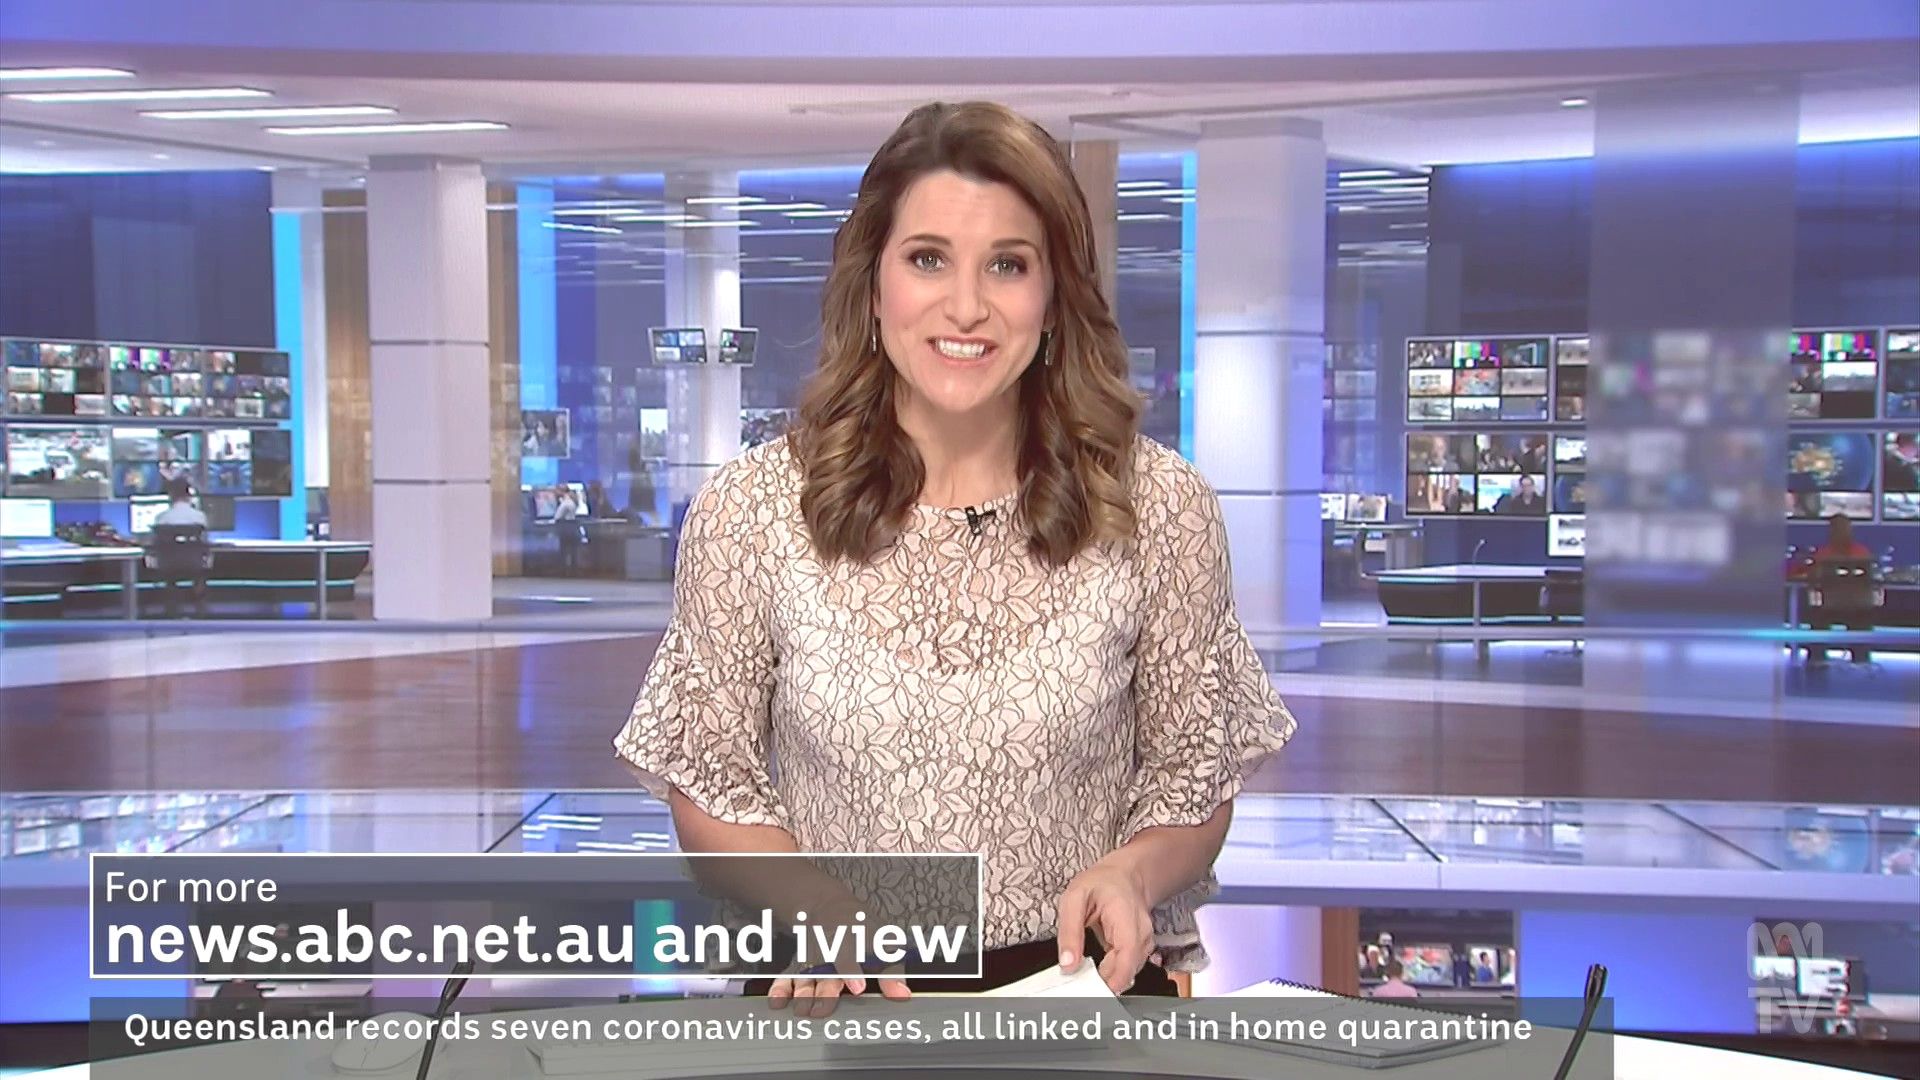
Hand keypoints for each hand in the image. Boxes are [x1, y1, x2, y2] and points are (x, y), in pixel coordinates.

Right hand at [767, 900, 909, 1015]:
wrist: (826, 906)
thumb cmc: (862, 929)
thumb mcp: (884, 943)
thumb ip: (892, 972)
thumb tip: (902, 995)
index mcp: (852, 941)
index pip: (851, 956)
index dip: (852, 970)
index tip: (857, 986)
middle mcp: (829, 951)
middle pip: (826, 973)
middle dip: (824, 992)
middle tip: (821, 1010)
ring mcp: (812, 960)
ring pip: (806, 977)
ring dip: (803, 994)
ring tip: (803, 1010)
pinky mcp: (798, 966)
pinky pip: (787, 977)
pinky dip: (780, 988)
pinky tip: (777, 1002)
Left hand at [1055, 856, 1155, 993]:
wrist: (1124, 875)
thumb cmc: (1101, 883)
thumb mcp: (1075, 898)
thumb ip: (1069, 931)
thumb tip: (1067, 964)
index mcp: (1127, 918)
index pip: (1127, 957)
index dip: (1112, 980)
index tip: (1090, 991)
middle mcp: (1141, 933)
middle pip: (1128, 970)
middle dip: (1104, 983)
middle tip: (1079, 987)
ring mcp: (1144, 943)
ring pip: (1128, 973)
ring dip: (1107, 979)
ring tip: (1085, 977)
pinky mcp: (1139, 950)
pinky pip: (1126, 968)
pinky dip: (1111, 974)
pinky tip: (1096, 971)